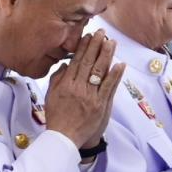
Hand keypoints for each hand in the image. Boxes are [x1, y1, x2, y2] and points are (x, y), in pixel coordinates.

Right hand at [45, 30, 125, 149]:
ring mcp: (90, 97)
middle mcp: (78, 88)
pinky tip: (120, 64)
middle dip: (96, 45)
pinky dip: (115, 75)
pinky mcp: (101, 106)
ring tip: (112, 42)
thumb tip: (65, 64)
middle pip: (89, 63)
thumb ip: (57, 79)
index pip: (76, 61)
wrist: (64, 139)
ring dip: (107, 55)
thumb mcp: (50, 96)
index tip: (89, 36)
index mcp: (65, 85)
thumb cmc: (57, 117)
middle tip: (102, 33)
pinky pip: (109, 87)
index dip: (83, 47)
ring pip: (100, 72)